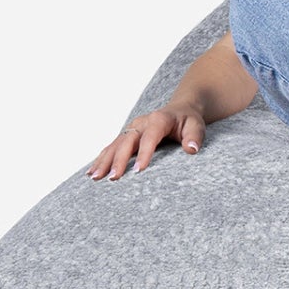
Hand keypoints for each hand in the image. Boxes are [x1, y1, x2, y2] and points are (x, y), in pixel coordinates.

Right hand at [86, 102, 204, 179]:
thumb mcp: (196, 125)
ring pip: (115, 144)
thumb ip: (194, 137)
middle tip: (113, 178)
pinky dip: (101, 159)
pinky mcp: (126, 136)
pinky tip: (92, 172)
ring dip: (104, 161)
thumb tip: (192, 149)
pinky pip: (111, 147)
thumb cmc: (188, 120)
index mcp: (158, 120)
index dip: (144, 153)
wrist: (180, 110)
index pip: (150, 137)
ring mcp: (131, 129)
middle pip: (127, 141)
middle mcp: (141, 123)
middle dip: (119, 160)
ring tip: (95, 177)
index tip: (139, 171)